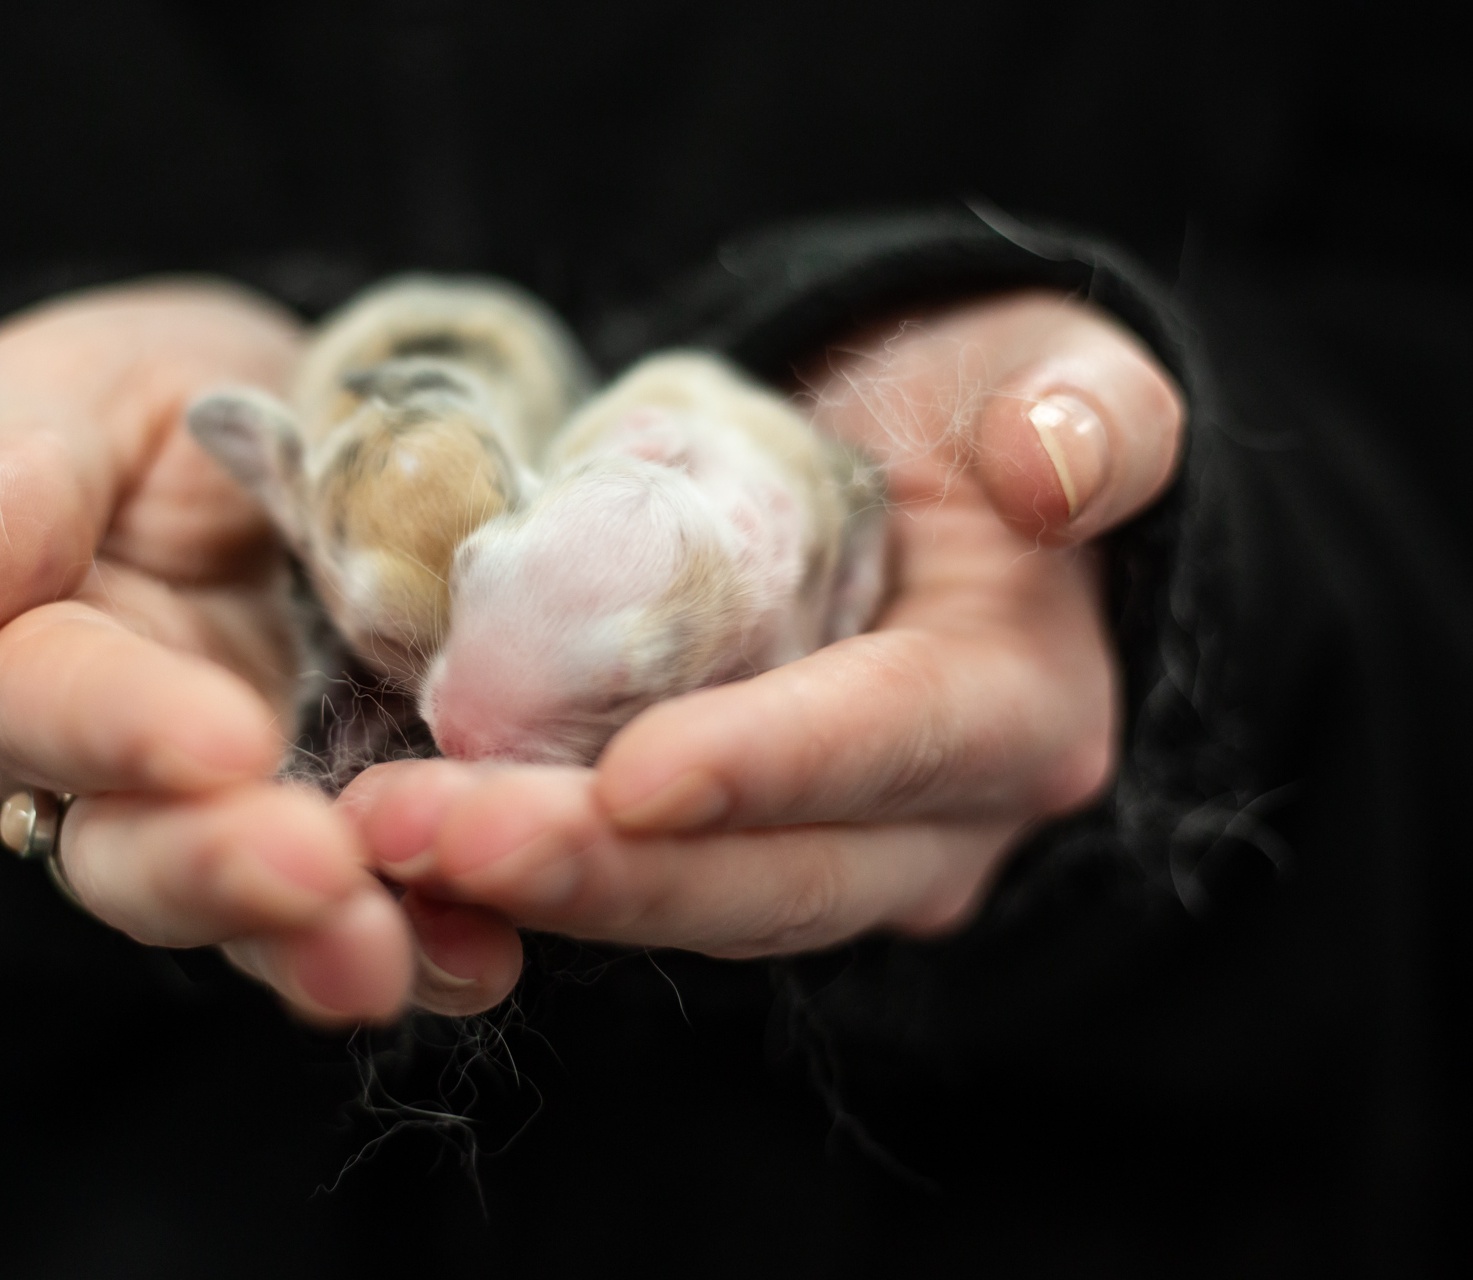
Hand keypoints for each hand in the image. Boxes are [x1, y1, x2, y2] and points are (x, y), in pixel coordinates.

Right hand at [0, 278, 422, 1024]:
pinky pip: (391, 908)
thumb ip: (5, 483)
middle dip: (224, 873)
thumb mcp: (70, 395)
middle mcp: (118, 779)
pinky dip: (437, 941)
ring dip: (326, 943)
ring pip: (260, 916)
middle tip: (317, 873)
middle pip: (137, 857)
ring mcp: (247, 820)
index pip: (43, 704)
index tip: (223, 737)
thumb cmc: (155, 406)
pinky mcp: (361, 834)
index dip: (124, 728)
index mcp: (16, 661)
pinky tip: (484, 953)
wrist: (300, 431)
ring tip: (398, 956)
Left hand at [339, 290, 1184, 1006]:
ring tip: (381, 836)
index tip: (628, 776)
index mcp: (1019, 710)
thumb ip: (1091, 411)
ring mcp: (830, 862)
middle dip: (596, 867)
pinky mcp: (732, 857)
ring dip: (529, 881)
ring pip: (685, 904)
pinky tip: (401, 843)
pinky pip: (630, 881)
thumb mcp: (1046, 369)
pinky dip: (518, 871)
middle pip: (768, 876)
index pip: (891, 745)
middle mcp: (933, 826)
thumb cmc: (970, 407)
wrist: (907, 482)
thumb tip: (1051, 466)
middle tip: (424, 830)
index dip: (765, 766)